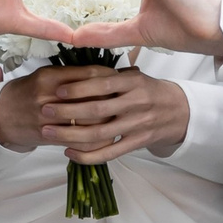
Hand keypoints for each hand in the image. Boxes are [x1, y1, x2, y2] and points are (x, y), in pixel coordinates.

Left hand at [0, 61, 189, 158]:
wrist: (178, 111)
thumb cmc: (146, 90)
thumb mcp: (133, 76)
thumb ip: (108, 74)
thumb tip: (71, 66)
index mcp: (133, 82)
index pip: (103, 84)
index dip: (79, 88)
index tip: (57, 90)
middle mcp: (136, 103)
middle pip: (98, 111)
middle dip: (68, 111)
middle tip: (44, 110)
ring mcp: (137, 126)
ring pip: (100, 134)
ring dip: (71, 135)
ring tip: (48, 132)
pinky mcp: (137, 143)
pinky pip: (109, 153)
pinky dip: (87, 155)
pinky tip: (68, 152)